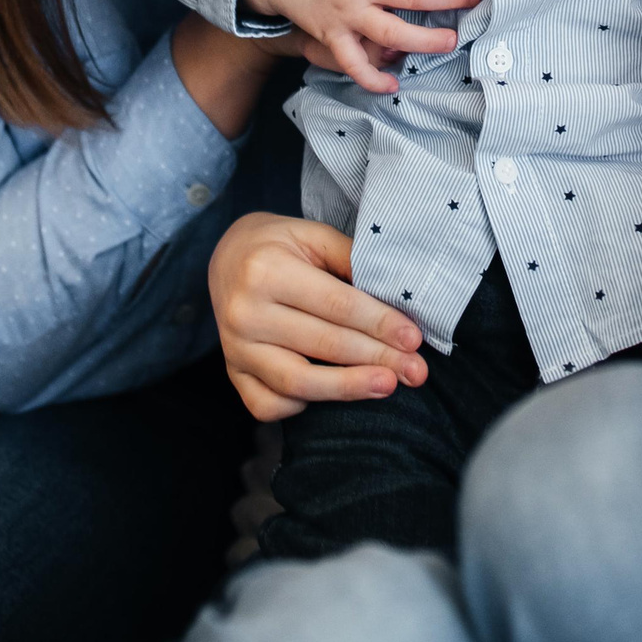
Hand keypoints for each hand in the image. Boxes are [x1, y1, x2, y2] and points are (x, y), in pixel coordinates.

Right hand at [210, 212, 427, 419]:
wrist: (225, 257)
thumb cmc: (279, 245)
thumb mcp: (313, 235)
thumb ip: (352, 261)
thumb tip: (398, 298)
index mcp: (266, 270)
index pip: (336, 306)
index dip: (380, 324)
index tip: (413, 339)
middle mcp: (244, 312)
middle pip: (323, 345)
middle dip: (377, 359)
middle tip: (416, 371)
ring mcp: (234, 348)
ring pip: (297, 383)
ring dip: (348, 388)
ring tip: (387, 386)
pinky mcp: (232, 373)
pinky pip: (268, 405)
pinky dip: (301, 406)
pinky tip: (331, 393)